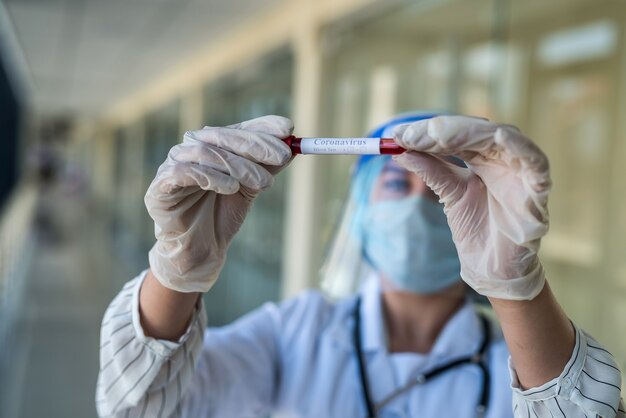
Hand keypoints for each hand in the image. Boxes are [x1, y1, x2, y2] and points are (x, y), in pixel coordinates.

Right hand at [144, 115, 292, 292]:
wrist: (199, 250)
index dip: (262, 127)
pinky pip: (184, 172)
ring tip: (264, 183)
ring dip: (239, 166)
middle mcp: (191, 149)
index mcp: (212, 145)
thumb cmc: (222, 215)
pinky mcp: (160, 185)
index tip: (288, 130)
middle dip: (256, 145)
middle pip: (222, 136)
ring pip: (206, 153)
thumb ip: (265, 167)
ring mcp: (172, 164)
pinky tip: (231, 187)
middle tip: (282, 157)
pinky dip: (211, 177)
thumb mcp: (250, 188)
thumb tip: (291, 148)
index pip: (238, 127)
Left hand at [392, 116, 550, 299]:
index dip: (428, 131)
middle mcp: (503, 159)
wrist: (493, 268)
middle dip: (443, 130)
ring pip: (503, 138)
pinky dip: (521, 148)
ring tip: (437, 134)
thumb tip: (400, 151)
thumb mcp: (449, 195)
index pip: (456, 134)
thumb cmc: (476, 230)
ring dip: (471, 132)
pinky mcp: (538, 190)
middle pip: (477, 131)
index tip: (396, 135)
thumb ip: (431, 171)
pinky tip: (500, 136)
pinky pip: (536, 163)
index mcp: (483, 158)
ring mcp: (521, 172)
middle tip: (409, 135)